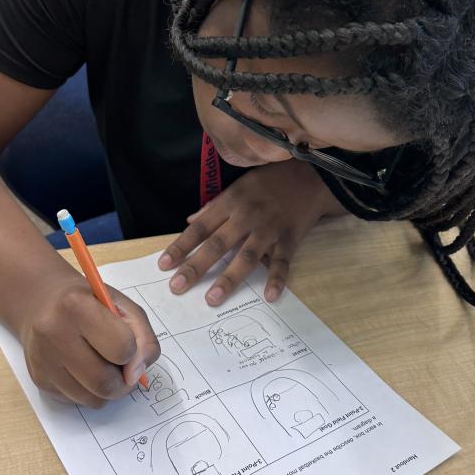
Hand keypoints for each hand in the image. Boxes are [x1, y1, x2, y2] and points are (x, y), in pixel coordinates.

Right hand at [20, 271, 159, 407]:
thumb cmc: (90, 304)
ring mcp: (42, 360)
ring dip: (107, 390)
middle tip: (123, 368)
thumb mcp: (123, 307)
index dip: (132, 351)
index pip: (122, 348)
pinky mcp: (39, 379)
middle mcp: (53, 333)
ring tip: (103, 366)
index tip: (127, 344)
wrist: (44, 305)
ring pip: (92, 399)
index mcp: (76, 306)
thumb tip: (136, 375)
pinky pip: (77, 402)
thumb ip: (143, 338)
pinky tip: (83, 371)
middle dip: (123, 382)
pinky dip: (89, 392)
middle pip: (105, 382)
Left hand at [158, 161, 344, 305]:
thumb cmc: (269, 181)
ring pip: (246, 256)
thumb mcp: (238, 186)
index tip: (164, 264)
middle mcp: (247, 216)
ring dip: (229, 278)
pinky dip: (277, 279)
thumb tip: (190, 221)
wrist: (309, 175)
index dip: (181, 246)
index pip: (200, 228)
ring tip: (212, 299)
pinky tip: (270, 297)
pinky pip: (283, 262)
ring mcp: (269, 229)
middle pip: (218, 244)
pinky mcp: (290, 238)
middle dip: (196, 266)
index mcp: (231, 203)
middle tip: (177, 287)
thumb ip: (214, 207)